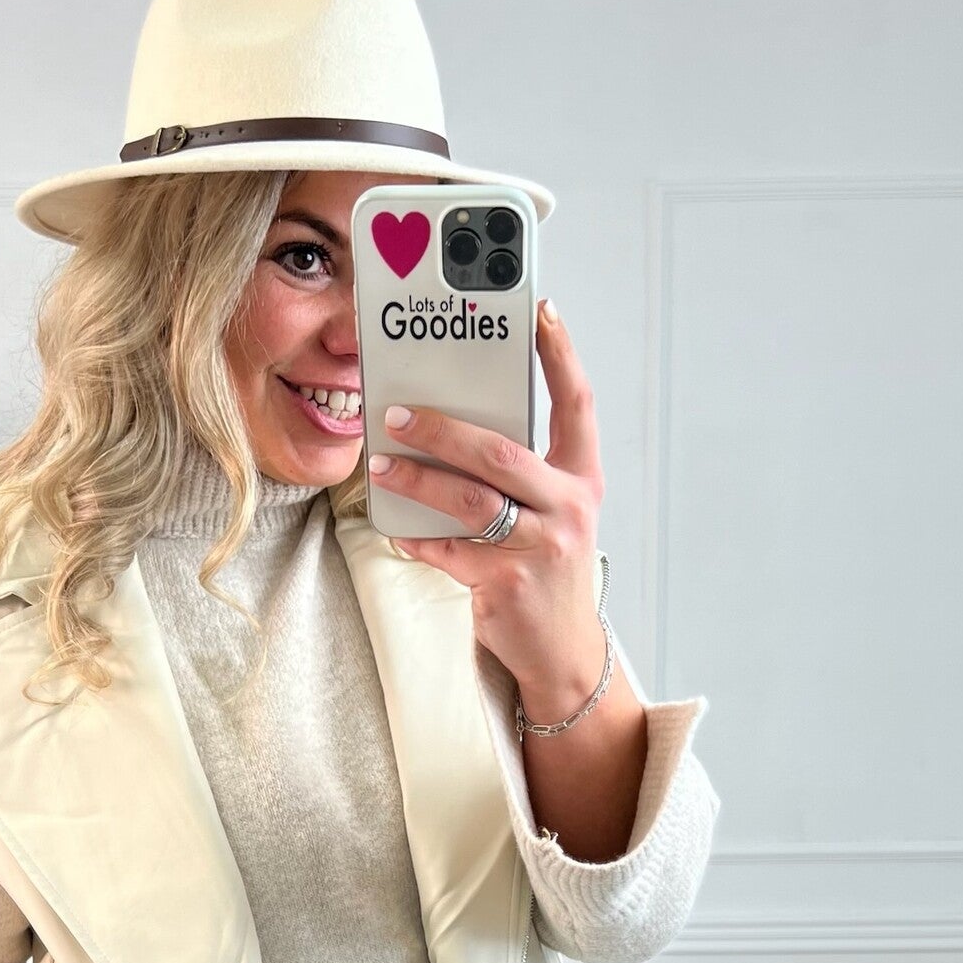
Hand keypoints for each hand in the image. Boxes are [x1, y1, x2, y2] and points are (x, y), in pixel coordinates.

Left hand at [367, 298, 607, 715]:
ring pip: (469, 501)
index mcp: (581, 480)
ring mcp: (540, 548)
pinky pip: (448, 551)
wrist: (563, 651)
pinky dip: (416, 536)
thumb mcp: (552, 513)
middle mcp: (568, 508)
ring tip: (381, 465)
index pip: (577, 404)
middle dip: (442, 429)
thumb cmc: (547, 569)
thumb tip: (455, 428)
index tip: (541, 311)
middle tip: (397, 414)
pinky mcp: (507, 584)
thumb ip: (522, 473)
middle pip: (499, 453)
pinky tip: (395, 524)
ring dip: (417, 480)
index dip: (560, 355)